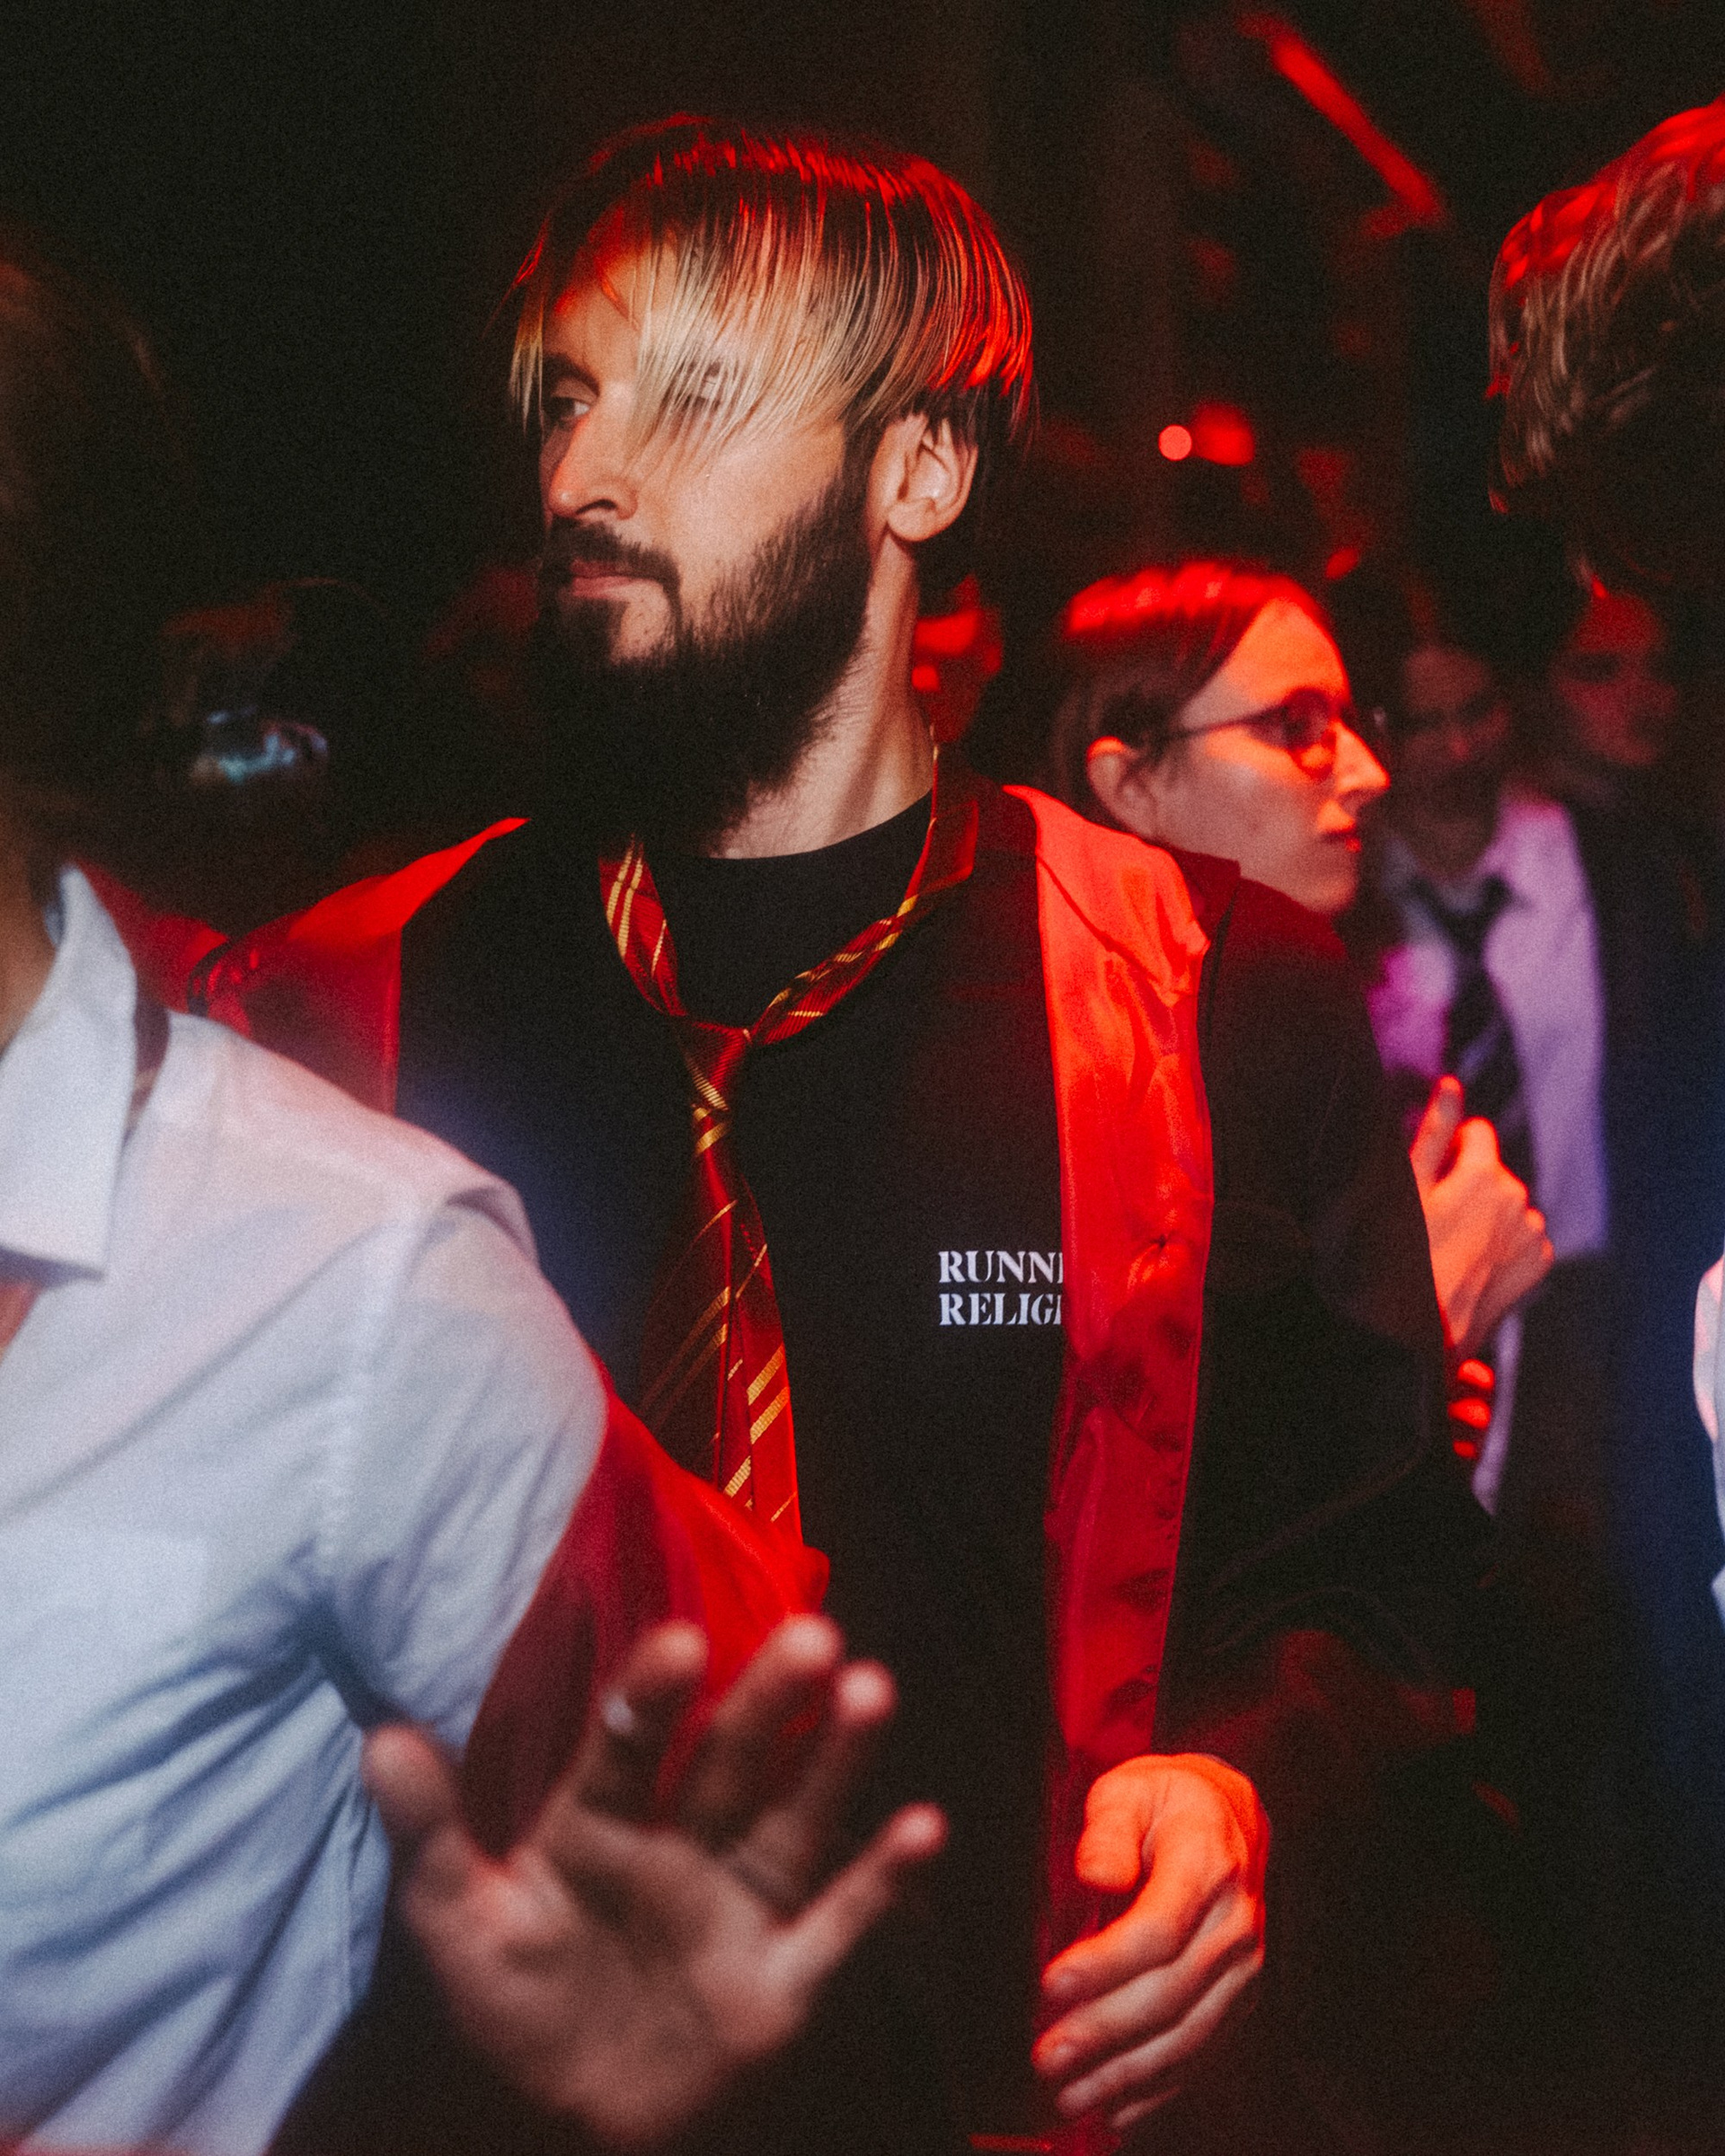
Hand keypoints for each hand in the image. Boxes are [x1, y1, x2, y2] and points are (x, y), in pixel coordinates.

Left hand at [364, 1615, 943, 2147]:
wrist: (551, 2128)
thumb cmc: (504, 2010)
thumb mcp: (453, 1924)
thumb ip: (426, 1832)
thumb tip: (376, 1735)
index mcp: (597, 1825)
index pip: (627, 1748)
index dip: (652, 1697)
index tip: (682, 1642)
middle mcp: (679, 1847)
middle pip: (729, 1764)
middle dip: (768, 1703)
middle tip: (813, 1636)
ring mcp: (736, 1909)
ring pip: (793, 1820)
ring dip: (834, 1761)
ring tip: (871, 1689)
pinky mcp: (781, 1981)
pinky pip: (838, 1926)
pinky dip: (881, 1883)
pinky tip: (924, 1826)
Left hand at [1033, 1753, 1267, 2134]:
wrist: (1229, 1817)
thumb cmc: (1166, 1802)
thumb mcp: (1130, 1789)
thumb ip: (1108, 1829)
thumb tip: (1096, 1875)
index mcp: (1207, 1864)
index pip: (1158, 1928)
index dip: (1103, 1963)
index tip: (1051, 1984)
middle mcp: (1234, 1924)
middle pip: (1169, 1993)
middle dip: (1103, 2032)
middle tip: (1046, 2056)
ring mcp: (1243, 1969)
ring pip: (1186, 2036)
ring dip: (1125, 2074)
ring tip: (1070, 2095)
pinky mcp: (1239, 2000)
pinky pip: (1202, 2054)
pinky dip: (1159, 2089)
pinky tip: (1117, 2110)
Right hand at [1410, 1076, 1552, 1355]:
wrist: (1422, 1329)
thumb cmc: (1402, 1255)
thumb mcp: (1407, 1188)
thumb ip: (1434, 1130)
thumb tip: (1452, 1083)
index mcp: (1485, 1174)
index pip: (1477, 1133)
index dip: (1449, 1150)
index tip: (1430, 1180)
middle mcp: (1518, 1199)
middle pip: (1493, 1170)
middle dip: (1469, 1183)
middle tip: (1434, 1219)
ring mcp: (1531, 1233)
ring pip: (1509, 1202)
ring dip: (1487, 1212)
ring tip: (1452, 1244)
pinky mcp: (1538, 1262)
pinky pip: (1524, 1234)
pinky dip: (1505, 1240)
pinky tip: (1475, 1260)